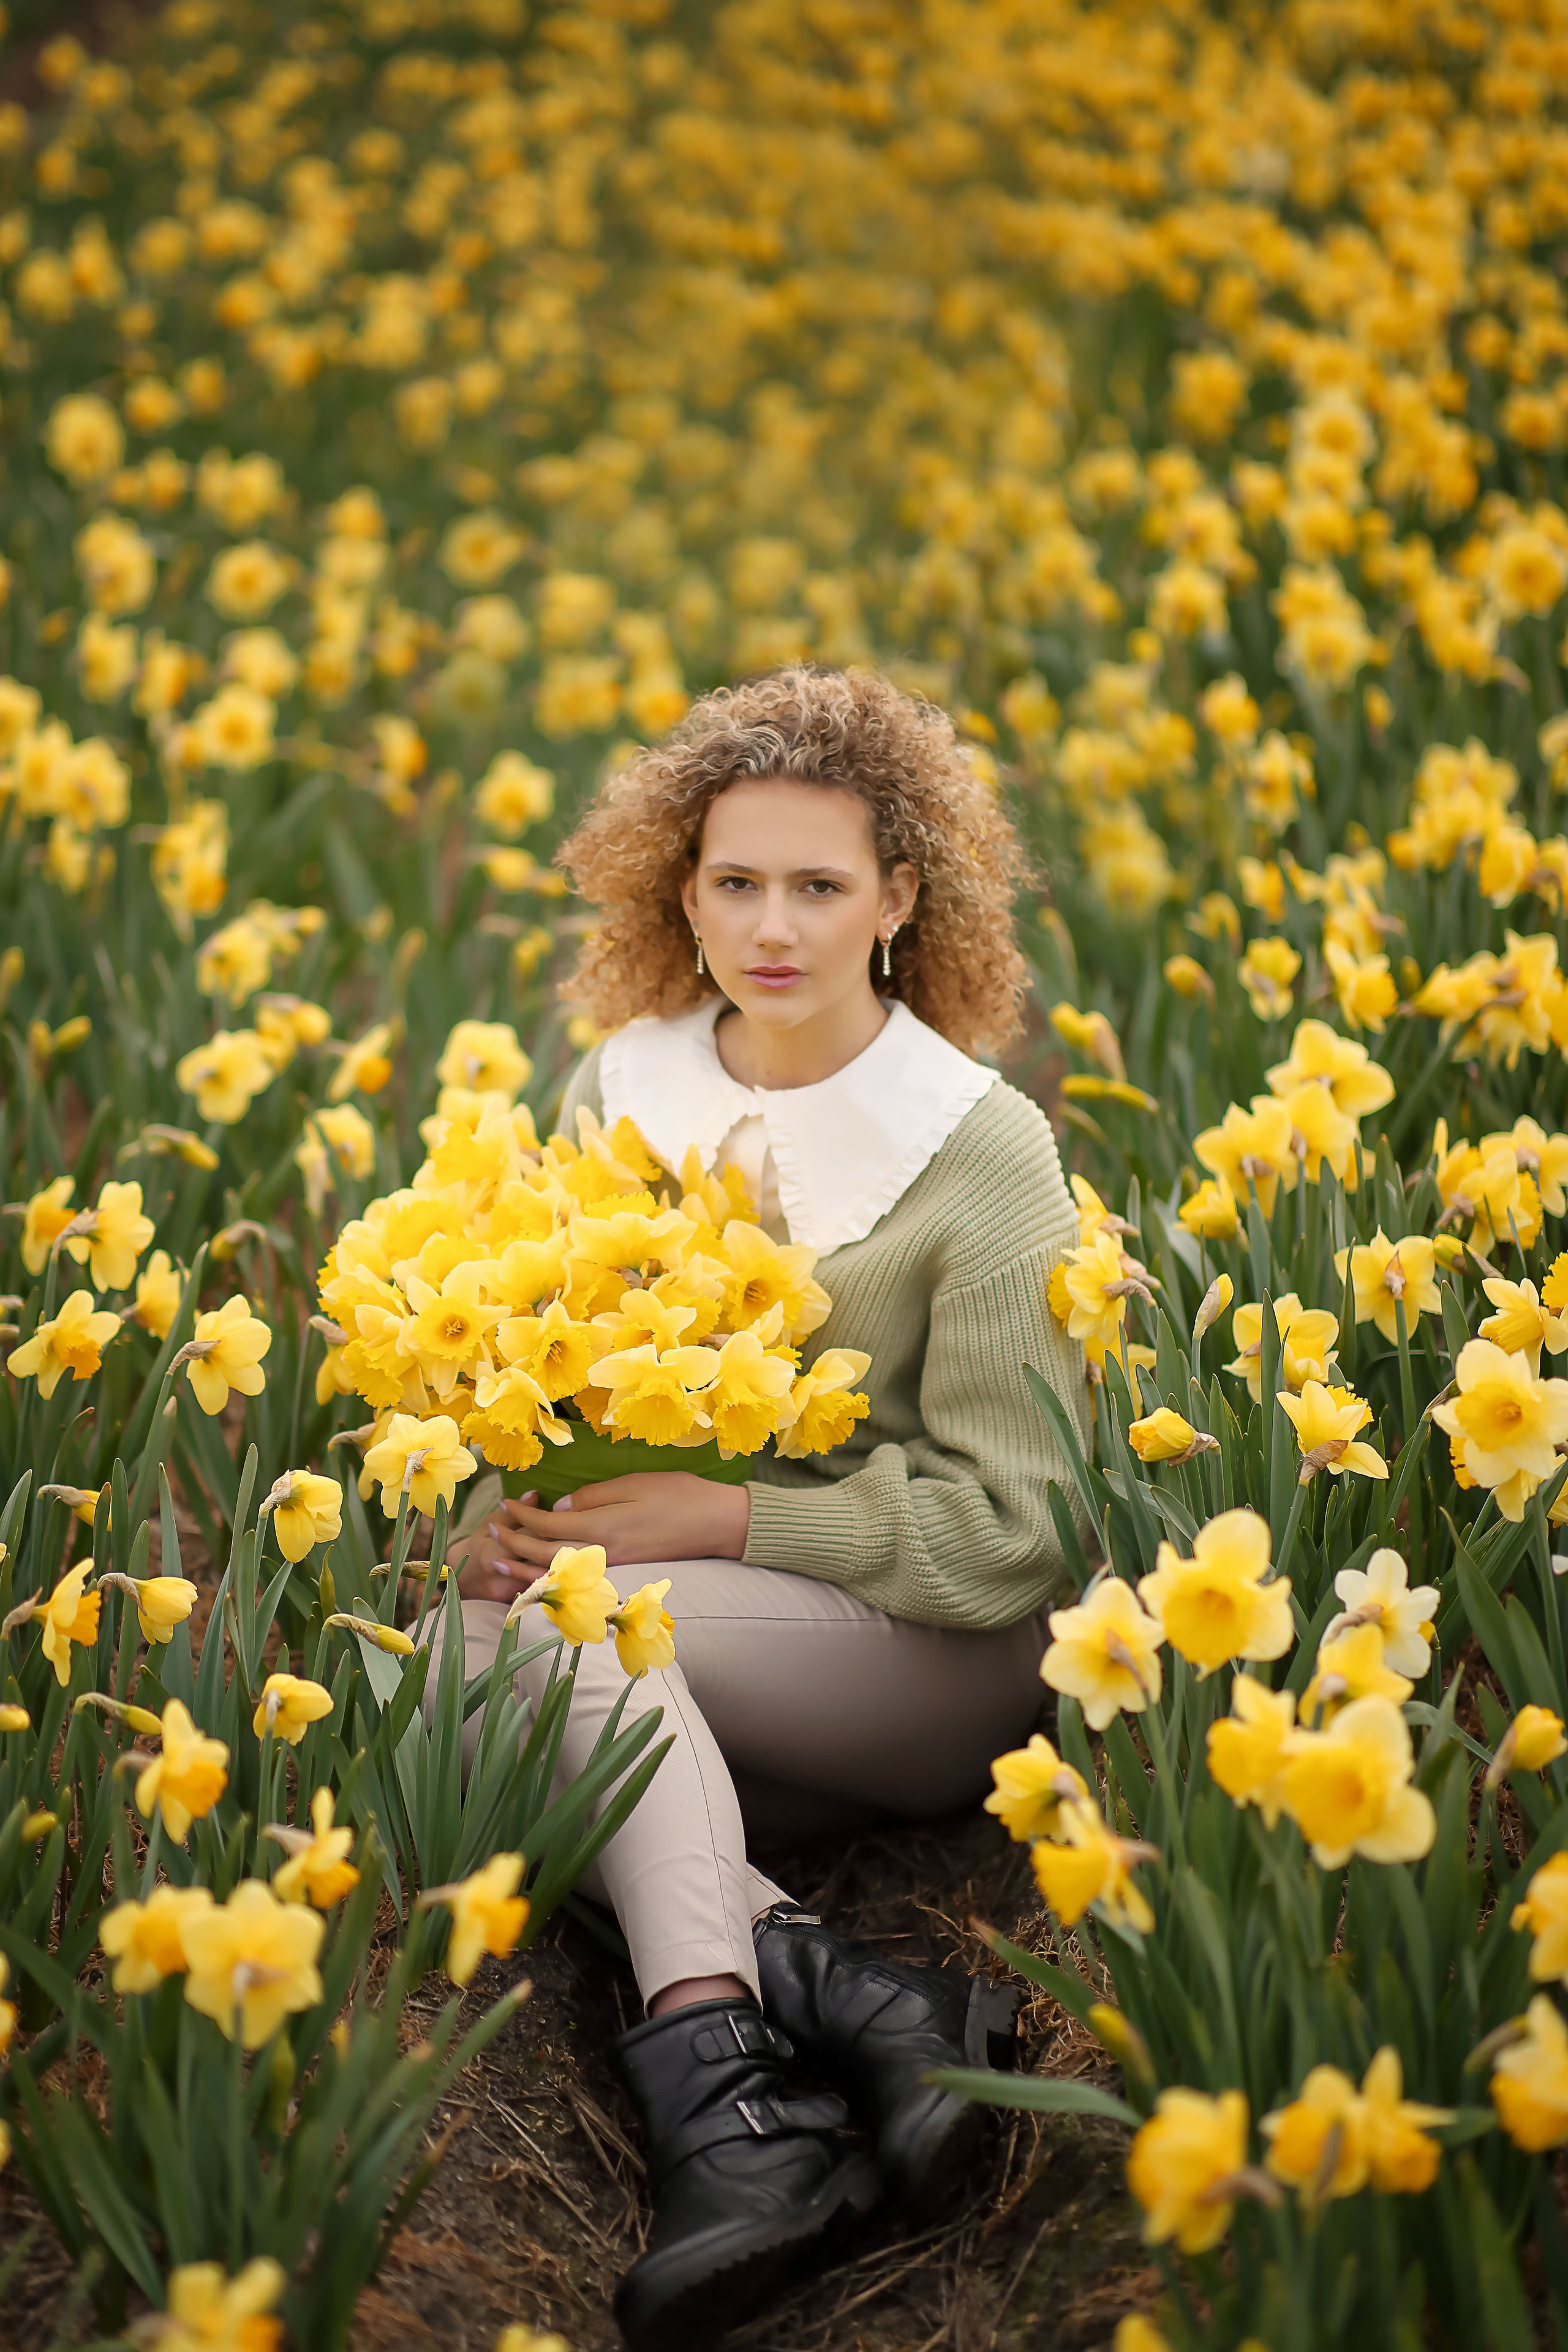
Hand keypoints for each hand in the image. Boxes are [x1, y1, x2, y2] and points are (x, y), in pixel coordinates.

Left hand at [452, 1472, 749, 1599]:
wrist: (719, 1524)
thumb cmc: (680, 1495)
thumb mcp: (635, 1483)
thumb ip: (594, 1497)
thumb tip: (558, 1508)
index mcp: (603, 1526)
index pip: (548, 1525)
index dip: (521, 1517)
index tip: (503, 1505)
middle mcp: (603, 1554)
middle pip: (545, 1553)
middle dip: (513, 1544)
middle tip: (490, 1532)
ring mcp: (613, 1569)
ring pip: (557, 1574)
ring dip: (524, 1568)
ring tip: (498, 1562)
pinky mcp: (623, 1574)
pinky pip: (577, 1582)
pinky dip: (552, 1580)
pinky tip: (538, 1577)